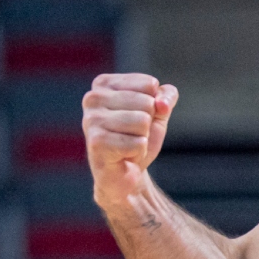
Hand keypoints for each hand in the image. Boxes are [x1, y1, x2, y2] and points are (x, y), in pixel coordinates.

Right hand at [84, 74, 177, 206]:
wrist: (125, 174)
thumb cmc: (138, 138)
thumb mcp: (157, 112)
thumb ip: (166, 96)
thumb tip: (162, 105)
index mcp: (104, 84)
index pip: (149, 84)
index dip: (153, 106)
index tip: (137, 118)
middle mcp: (93, 98)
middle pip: (147, 103)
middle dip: (147, 124)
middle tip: (131, 136)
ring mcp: (92, 119)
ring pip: (143, 122)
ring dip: (143, 139)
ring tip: (128, 145)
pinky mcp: (97, 142)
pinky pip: (138, 143)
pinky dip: (138, 153)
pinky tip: (124, 156)